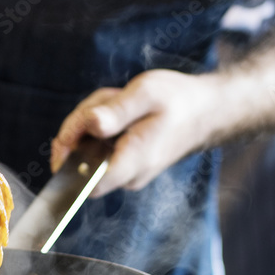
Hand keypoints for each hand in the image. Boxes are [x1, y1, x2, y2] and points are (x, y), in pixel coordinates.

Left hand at [50, 69, 221, 194]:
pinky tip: (121, 111)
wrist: (206, 110)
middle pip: (80, 160)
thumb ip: (115, 111)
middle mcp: (128, 176)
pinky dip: (102, 127)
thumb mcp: (146, 93)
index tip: (72, 130)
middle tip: (108, 100)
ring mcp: (127, 173)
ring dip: (93, 122)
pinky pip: (99, 148)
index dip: (68, 156)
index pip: (85, 182)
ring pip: (87, 151)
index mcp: (133, 161)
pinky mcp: (125, 165)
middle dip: (82, 126)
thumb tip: (89, 126)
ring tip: (120, 101)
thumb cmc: (178, 100)